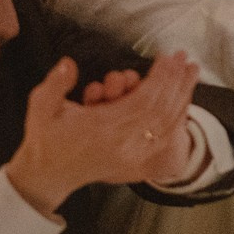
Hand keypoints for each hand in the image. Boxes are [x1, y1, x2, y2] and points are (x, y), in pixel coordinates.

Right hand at [4, 50, 202, 214]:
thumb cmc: (46, 138)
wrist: (48, 176)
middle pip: (160, 110)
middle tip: (186, 59)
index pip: (142, 101)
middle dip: (176, 81)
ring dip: (182, 97)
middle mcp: (121, 144)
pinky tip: (184, 101)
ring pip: (166, 125)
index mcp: (101, 129)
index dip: (158, 78)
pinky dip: (177, 119)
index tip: (168, 57)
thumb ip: (55, 84)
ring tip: (192, 74)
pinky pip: (163, 140)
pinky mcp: (136, 163)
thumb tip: (70, 64)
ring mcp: (131, 156)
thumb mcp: (41, 106)